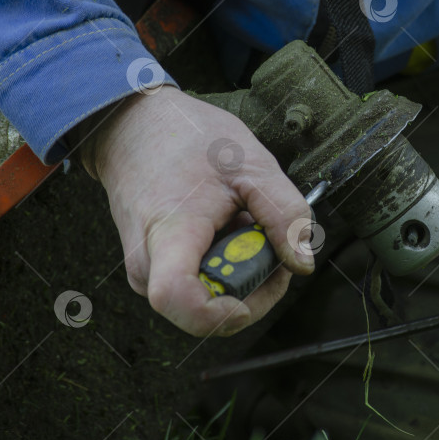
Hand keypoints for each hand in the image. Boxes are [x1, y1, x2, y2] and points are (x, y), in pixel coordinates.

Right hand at [81, 86, 312, 336]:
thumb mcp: (252, 164)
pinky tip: (226, 227)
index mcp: (169, 233)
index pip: (177, 299)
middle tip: (267, 237)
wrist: (135, 125)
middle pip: (206, 309)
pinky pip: (197, 284)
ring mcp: (145, 269)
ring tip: (242, 221)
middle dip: (251, 283)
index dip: (222, 313)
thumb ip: (285, 213)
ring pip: (206, 298)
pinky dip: (223, 262)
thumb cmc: (189, 139)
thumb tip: (303, 264)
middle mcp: (147, 263)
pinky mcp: (150, 268)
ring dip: (239, 269)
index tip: (255, 287)